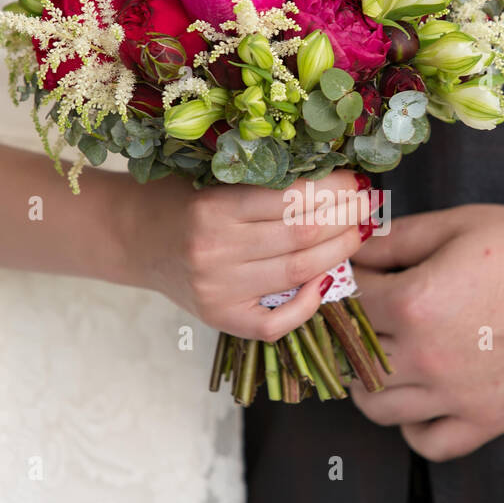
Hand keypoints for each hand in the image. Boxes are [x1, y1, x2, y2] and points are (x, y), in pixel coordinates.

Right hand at [125, 172, 369, 338]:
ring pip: (300, 272)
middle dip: (347, 218)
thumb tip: (339, 184)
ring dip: (340, 251)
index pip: (293, 197)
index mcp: (213, 208)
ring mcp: (218, 290)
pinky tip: (326, 280)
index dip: (336, 188)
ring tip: (358, 233)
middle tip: (369, 205)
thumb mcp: (215, 179)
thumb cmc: (181, 200)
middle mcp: (215, 251)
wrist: (134, 238)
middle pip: (304, 236)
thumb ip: (265, 185)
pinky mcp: (220, 319)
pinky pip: (277, 322)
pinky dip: (309, 302)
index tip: (358, 180)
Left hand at [350, 203, 503, 460]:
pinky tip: (419, 399)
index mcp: (414, 302)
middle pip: (351, 356)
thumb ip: (395, 237)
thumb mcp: (459, 224)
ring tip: (379, 359)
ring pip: (376, 407)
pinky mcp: (485, 422)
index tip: (350, 277)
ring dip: (366, 383)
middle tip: (357, 317)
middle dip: (346, 333)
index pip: (345, 301)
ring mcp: (453, 396)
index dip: (340, 285)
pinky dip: (412, 427)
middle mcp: (425, 356)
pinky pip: (426, 443)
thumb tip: (350, 247)